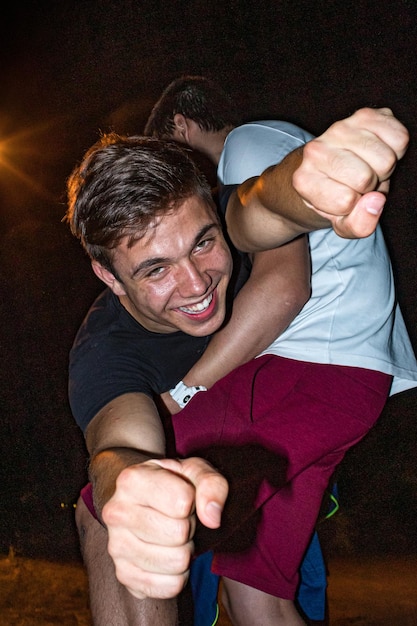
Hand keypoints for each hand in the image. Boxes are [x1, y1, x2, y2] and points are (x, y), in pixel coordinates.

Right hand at [101, 457, 227, 599]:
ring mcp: (116, 546)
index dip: (192, 502)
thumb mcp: (195, 471)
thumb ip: (211, 484)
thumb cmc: (174, 483)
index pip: (182, 502)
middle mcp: (116, 513)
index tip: (183, 497)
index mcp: (131, 480)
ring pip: (177, 562)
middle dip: (188, 527)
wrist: (144, 499)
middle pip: (178, 534)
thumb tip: (212, 519)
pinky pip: (169, 587)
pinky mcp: (124, 575)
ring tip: (172, 535)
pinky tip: (168, 555)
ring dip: (184, 551)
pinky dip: (179, 575)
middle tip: (178, 518)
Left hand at [293, 107, 408, 237]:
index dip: (354, 205)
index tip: (345, 199)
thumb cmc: (336, 200)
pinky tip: (376, 152)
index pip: (345, 201)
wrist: (333, 168)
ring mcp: (338, 129)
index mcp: (303, 180)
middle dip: (370, 187)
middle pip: (366, 178)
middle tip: (359, 184)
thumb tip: (376, 201)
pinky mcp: (364, 115)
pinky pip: (399, 137)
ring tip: (367, 168)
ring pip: (385, 159)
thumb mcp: (342, 223)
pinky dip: (396, 149)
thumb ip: (358, 225)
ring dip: (383, 169)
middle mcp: (315, 150)